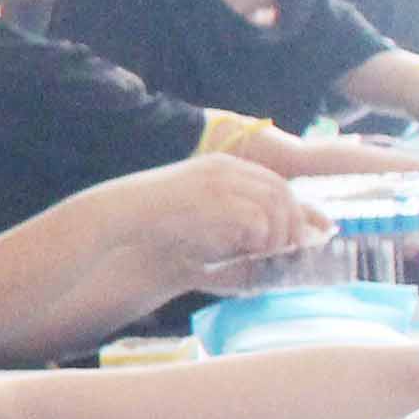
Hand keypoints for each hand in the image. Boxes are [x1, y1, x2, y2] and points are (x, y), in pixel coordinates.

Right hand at [131, 154, 322, 277]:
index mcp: (222, 165)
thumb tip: (258, 237)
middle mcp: (226, 168)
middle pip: (280, 189)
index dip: (292, 209)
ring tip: (270, 252)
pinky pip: (256, 218)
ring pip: (275, 202)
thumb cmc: (152, 218)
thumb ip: (224, 215)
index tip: (296, 235)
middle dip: (293, 222)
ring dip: (280, 231)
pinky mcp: (214, 200)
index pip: (273, 181)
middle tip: (290, 249)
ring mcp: (220, 182)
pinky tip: (253, 250)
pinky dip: (262, 237)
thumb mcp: (194, 208)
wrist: (121, 212)